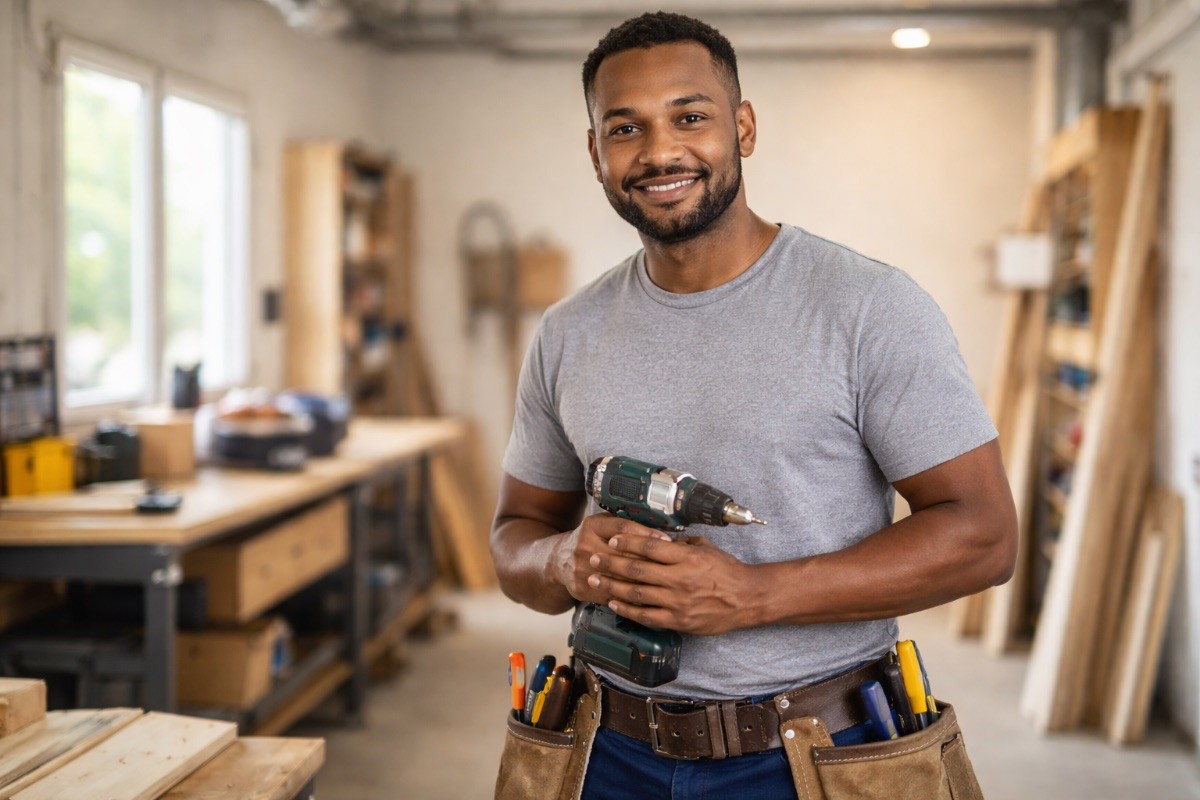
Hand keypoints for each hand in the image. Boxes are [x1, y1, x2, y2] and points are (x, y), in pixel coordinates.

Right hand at [550, 514, 669, 604]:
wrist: (557, 562)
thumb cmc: (588, 541)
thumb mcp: (600, 524)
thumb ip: (622, 525)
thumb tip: (656, 528)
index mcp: (592, 526)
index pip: (623, 528)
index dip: (646, 534)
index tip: (666, 539)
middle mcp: (585, 546)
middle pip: (623, 554)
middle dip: (649, 559)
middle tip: (670, 564)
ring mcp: (581, 569)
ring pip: (619, 577)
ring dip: (643, 581)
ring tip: (664, 582)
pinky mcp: (582, 588)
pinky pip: (611, 595)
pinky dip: (630, 597)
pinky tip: (647, 597)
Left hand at [586, 535, 761, 634]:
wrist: (747, 599)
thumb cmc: (726, 571)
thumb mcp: (705, 548)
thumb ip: (680, 544)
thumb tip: (656, 538)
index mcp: (686, 557)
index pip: (649, 546)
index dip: (627, 541)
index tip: (611, 540)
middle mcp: (679, 579)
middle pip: (636, 569)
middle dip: (610, 563)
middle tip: (593, 559)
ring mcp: (677, 602)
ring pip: (636, 593)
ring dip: (612, 586)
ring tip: (594, 580)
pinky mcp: (678, 620)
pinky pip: (646, 616)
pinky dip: (627, 609)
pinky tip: (613, 603)